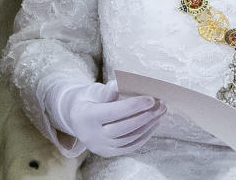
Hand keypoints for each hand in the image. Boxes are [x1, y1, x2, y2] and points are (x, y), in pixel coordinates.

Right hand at [46, 80, 164, 157]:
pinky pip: (129, 146)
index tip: (151, 99)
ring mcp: (100, 147)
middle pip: (122, 128)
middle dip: (144, 116)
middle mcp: (91, 135)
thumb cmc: (87, 99)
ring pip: (128, 139)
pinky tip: (154, 123)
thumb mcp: (92, 91)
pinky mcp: (108, 152)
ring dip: (148, 125)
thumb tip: (121, 83)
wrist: (74, 117)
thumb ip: (107, 90)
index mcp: (85, 116)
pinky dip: (144, 135)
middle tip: (161, 105)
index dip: (132, 106)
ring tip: (161, 111)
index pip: (112, 112)